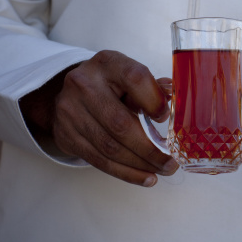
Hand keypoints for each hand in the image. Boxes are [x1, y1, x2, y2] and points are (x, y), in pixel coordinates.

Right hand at [20, 50, 177, 186]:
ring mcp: (70, 111)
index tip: (166, 118)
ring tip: (162, 171)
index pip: (135, 78)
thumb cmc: (110, 84)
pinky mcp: (66, 135)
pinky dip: (126, 172)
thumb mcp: (129, 76)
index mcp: (107, 63)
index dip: (154, 100)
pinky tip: (145, 178)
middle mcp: (84, 84)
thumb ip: (152, 87)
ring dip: (140, 164)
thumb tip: (174, 97)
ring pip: (110, 147)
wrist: (70, 95)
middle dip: (150, 149)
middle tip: (171, 162)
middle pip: (120, 123)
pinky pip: (99, 160)